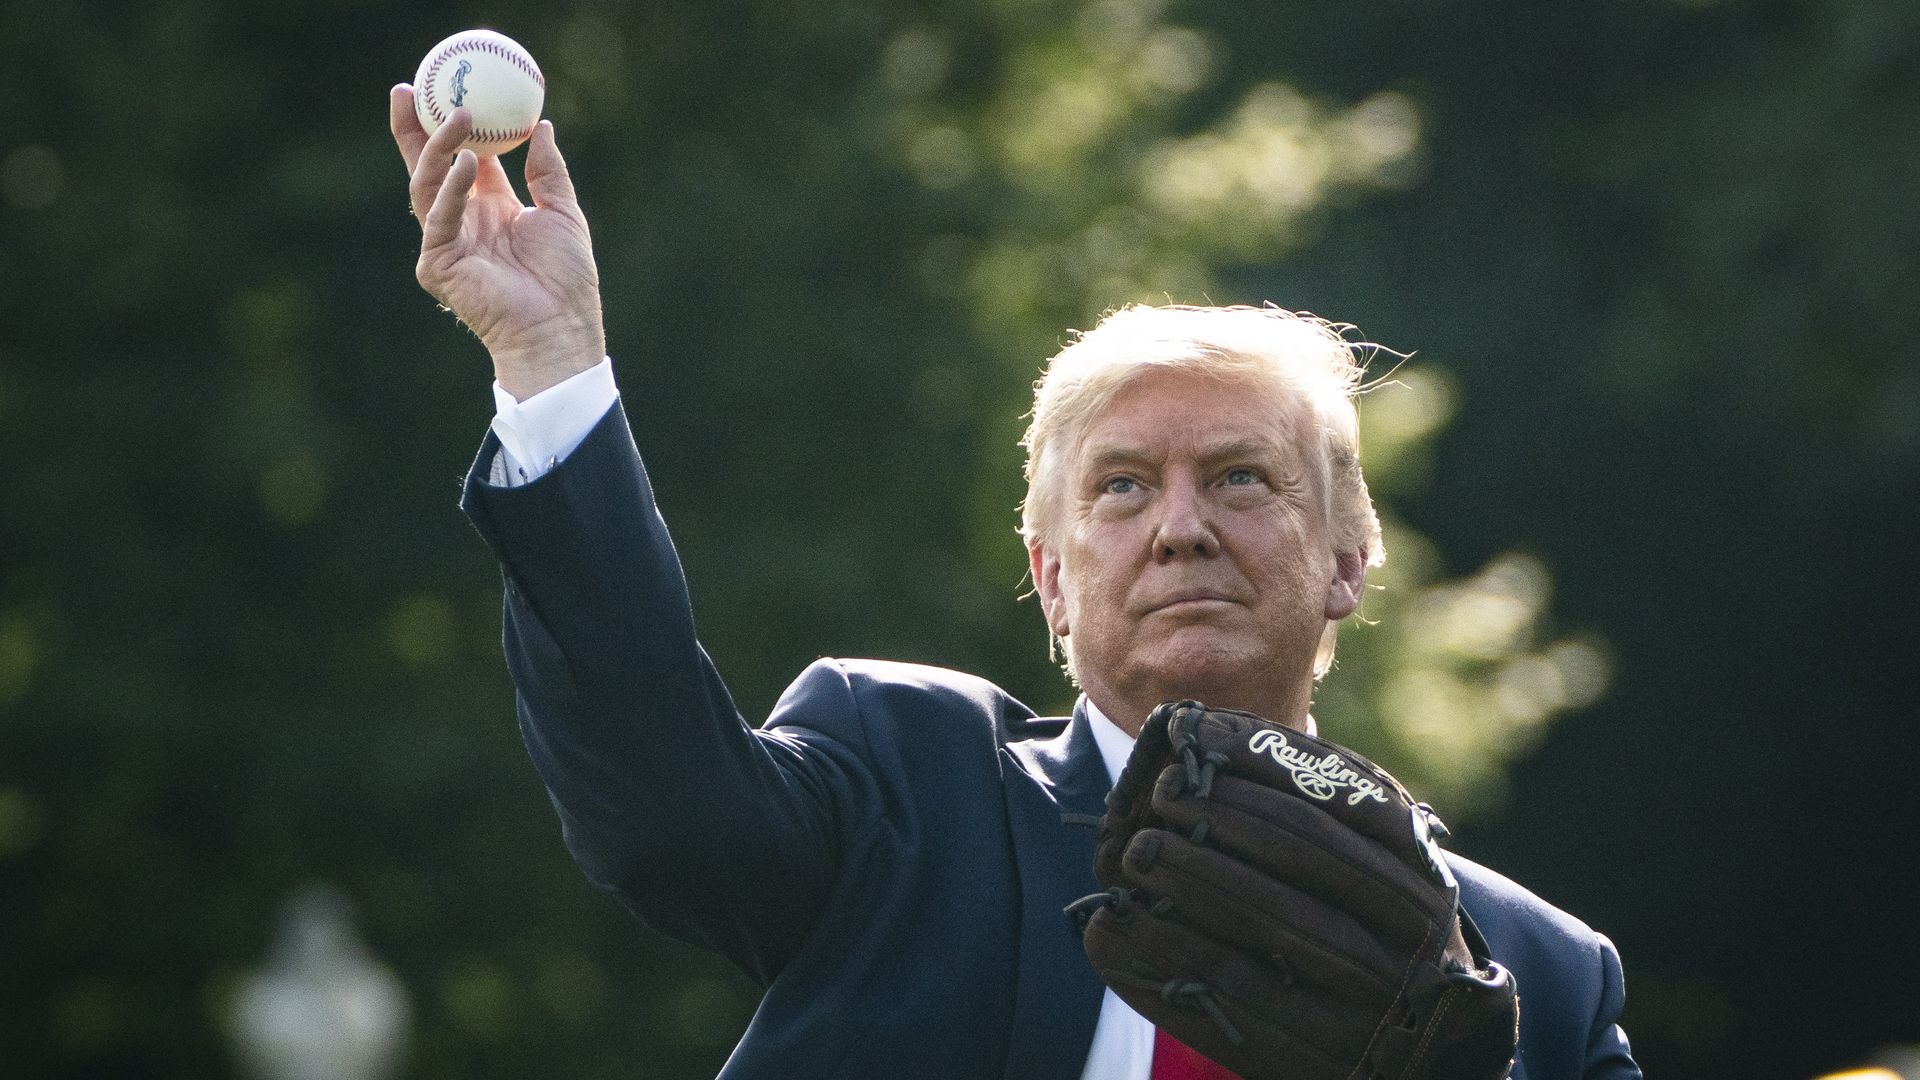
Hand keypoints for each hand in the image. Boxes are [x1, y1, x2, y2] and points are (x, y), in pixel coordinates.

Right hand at [389, 85, 605, 399]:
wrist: (561, 327)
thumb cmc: (567, 279)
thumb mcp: (564, 213)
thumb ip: (547, 171)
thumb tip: (542, 124)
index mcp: (490, 209)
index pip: (460, 158)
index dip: (449, 126)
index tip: (446, 88)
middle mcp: (462, 222)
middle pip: (426, 167)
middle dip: (412, 129)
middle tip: (409, 90)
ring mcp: (446, 242)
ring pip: (426, 186)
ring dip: (438, 148)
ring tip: (458, 115)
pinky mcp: (438, 265)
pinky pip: (439, 219)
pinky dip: (451, 190)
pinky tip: (466, 163)